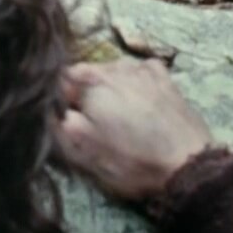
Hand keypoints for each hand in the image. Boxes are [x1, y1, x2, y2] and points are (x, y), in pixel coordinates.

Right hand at [56, 58, 212, 203]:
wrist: (189, 166)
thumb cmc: (131, 161)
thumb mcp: (82, 151)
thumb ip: (55, 124)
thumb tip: (44, 109)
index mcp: (88, 80)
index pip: (54, 82)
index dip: (55, 103)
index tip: (63, 121)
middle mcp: (113, 65)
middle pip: (82, 76)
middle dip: (80, 96)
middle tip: (91, 126)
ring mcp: (142, 68)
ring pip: (110, 73)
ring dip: (107, 91)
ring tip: (117, 120)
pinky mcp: (164, 78)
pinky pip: (137, 74)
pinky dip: (133, 86)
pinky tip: (138, 106)